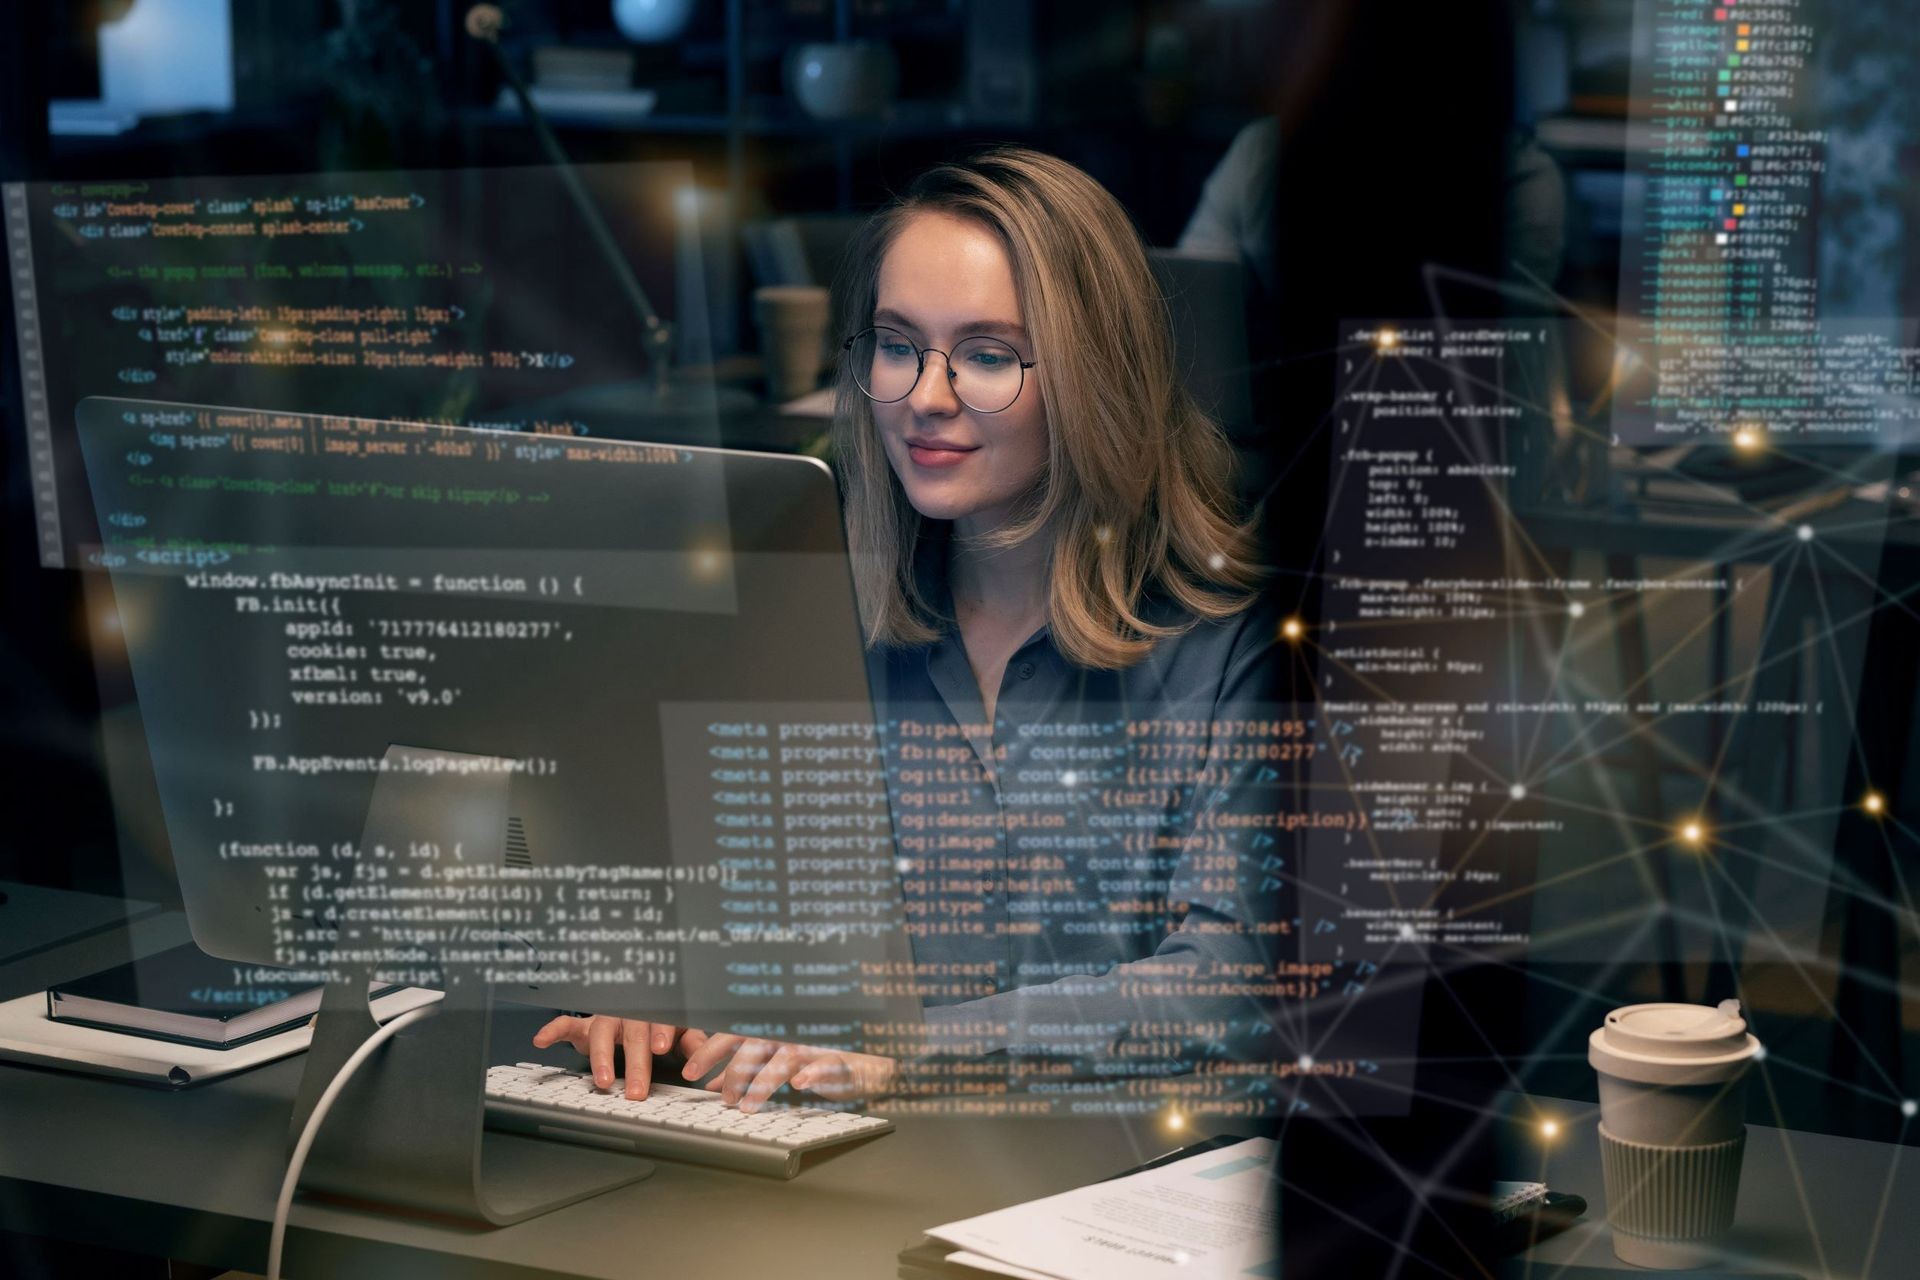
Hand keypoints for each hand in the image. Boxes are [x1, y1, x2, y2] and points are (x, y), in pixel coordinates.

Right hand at [532, 1014, 703, 1100]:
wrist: (635, 1003)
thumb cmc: (658, 1023)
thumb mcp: (680, 1031)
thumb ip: (692, 1042)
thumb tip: (705, 1058)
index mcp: (655, 1013)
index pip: (659, 1020)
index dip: (660, 1032)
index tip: (660, 1048)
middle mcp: (629, 1012)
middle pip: (631, 1033)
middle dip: (634, 1062)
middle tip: (636, 1090)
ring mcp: (605, 1017)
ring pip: (600, 1031)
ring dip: (600, 1056)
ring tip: (602, 1080)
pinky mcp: (584, 1025)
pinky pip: (566, 1024)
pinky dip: (553, 1030)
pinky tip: (541, 1040)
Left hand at [678, 1034, 896, 1111]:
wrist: (861, 1061)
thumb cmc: (813, 1058)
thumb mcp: (773, 1064)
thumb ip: (745, 1070)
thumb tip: (713, 1084)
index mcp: (770, 1031)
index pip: (733, 1034)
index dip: (709, 1051)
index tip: (688, 1072)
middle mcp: (788, 1032)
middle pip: (754, 1045)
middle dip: (734, 1073)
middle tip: (725, 1100)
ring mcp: (813, 1043)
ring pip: (783, 1057)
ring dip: (763, 1082)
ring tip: (748, 1106)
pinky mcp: (837, 1058)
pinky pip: (824, 1063)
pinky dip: (812, 1072)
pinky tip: (799, 1083)